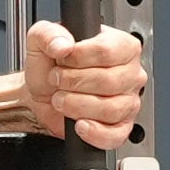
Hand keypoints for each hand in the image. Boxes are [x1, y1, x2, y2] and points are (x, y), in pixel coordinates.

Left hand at [23, 20, 141, 148]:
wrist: (41, 95)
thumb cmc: (49, 67)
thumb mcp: (41, 41)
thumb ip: (49, 34)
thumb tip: (63, 45)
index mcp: (119, 45)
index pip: (107, 51)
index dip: (78, 58)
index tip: (63, 60)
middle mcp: (129, 72)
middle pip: (109, 81)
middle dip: (74, 83)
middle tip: (59, 81)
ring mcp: (128, 101)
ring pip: (111, 108)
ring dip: (77, 106)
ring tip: (63, 99)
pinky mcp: (121, 126)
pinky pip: (115, 135)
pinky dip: (93, 132)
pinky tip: (79, 124)